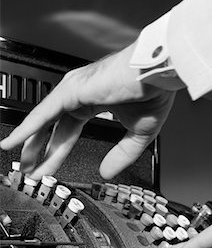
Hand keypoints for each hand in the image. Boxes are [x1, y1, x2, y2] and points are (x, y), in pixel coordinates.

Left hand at [0, 42, 174, 179]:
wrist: (158, 74)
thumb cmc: (152, 92)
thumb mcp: (137, 134)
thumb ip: (121, 155)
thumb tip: (107, 173)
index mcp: (93, 103)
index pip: (68, 132)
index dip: (57, 152)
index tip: (48, 169)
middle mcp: (79, 96)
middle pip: (52, 128)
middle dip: (40, 151)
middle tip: (30, 169)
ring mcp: (73, 91)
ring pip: (44, 120)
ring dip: (30, 142)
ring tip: (21, 162)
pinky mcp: (72, 90)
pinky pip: (44, 112)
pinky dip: (29, 127)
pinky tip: (18, 140)